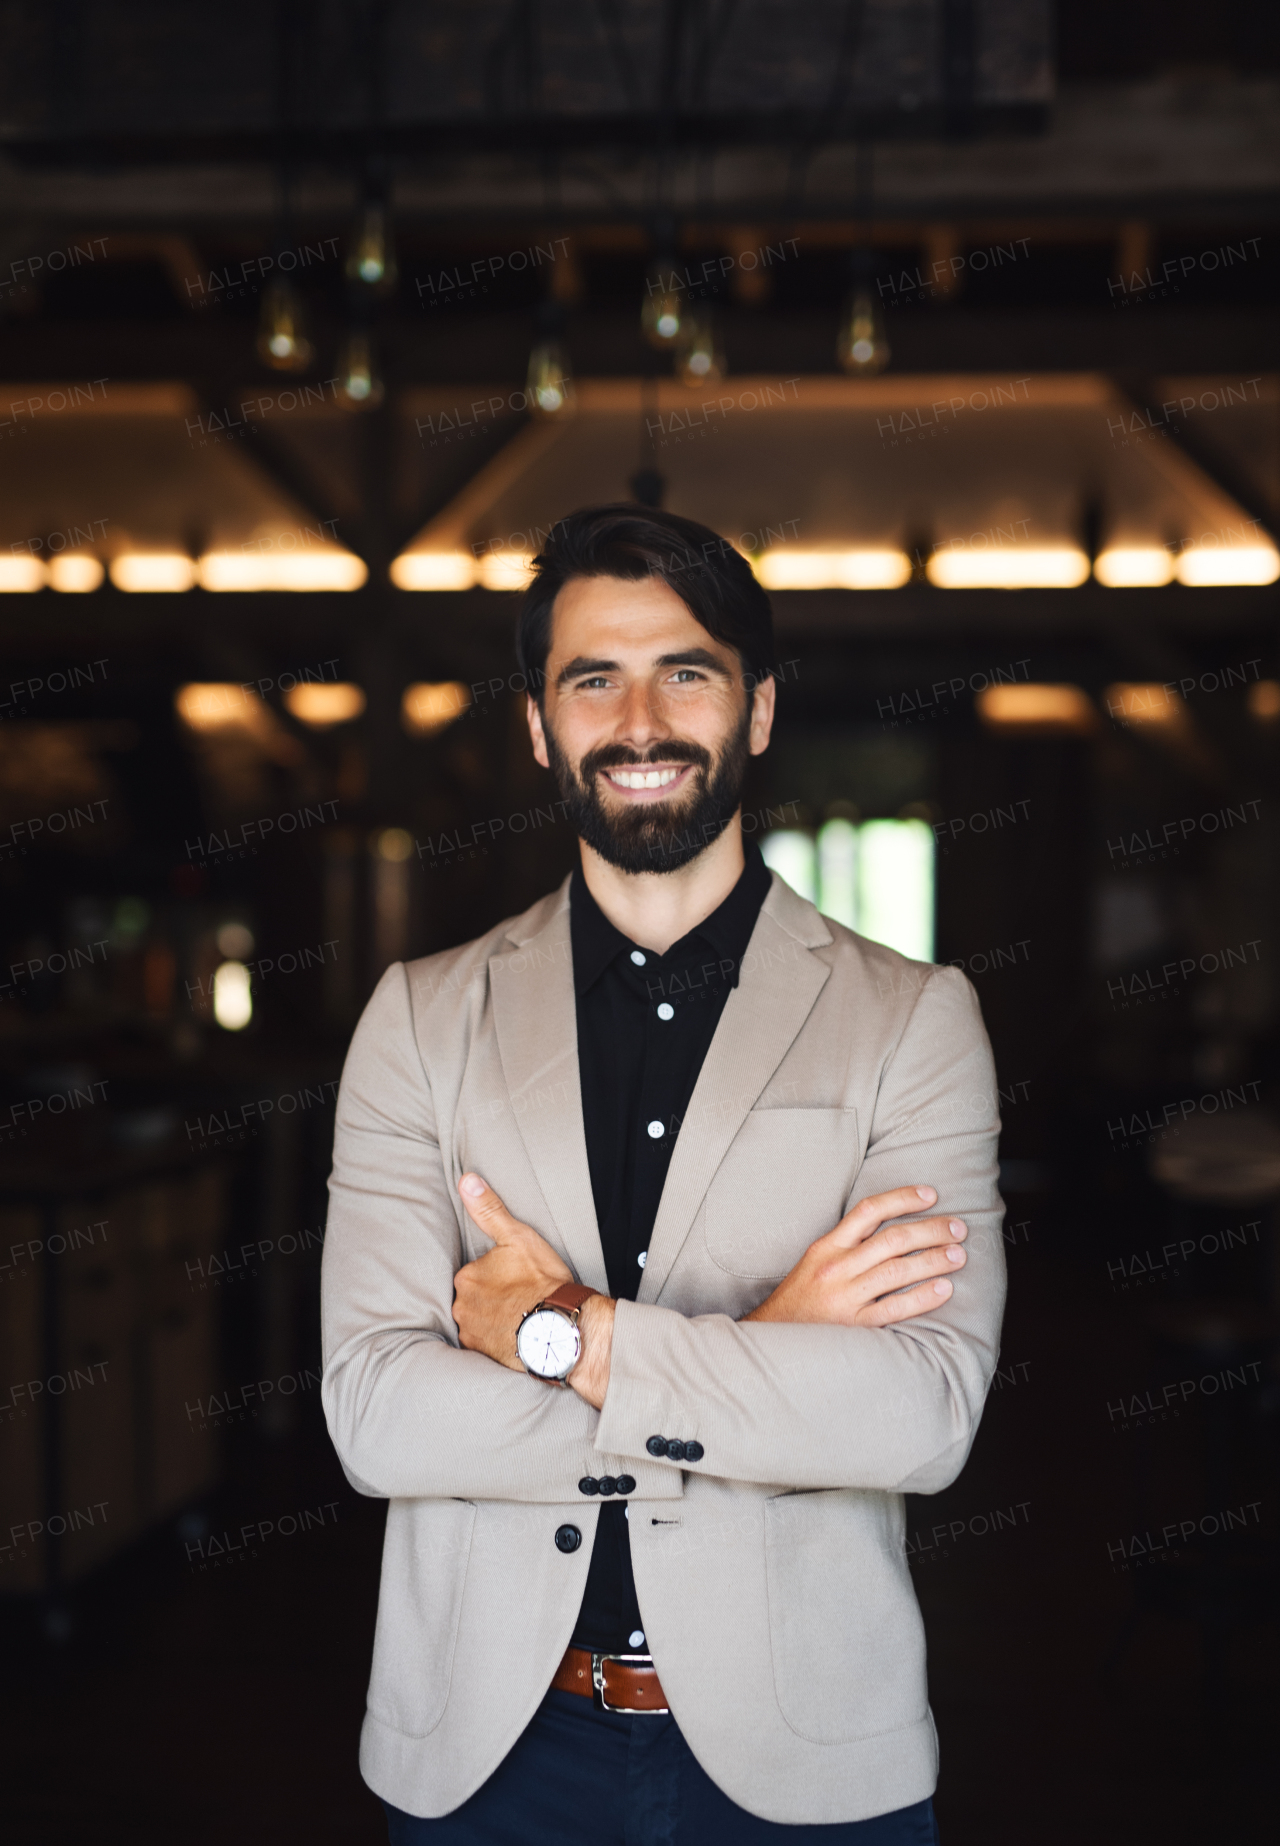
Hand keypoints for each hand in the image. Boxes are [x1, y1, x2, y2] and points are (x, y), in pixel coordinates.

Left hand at [453, 1174, 574, 1369]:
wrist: (562, 1329)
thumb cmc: (542, 1282)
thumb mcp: (518, 1237)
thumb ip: (489, 1210)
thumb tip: (466, 1181)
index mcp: (467, 1276)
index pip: (474, 1271)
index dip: (496, 1273)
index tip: (514, 1277)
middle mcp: (461, 1306)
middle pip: (472, 1296)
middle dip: (491, 1297)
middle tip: (519, 1296)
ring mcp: (471, 1333)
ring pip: (478, 1320)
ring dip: (493, 1319)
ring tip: (520, 1316)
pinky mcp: (483, 1355)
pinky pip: (485, 1343)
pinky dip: (497, 1339)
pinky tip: (517, 1335)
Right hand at [742, 1185, 966, 1328]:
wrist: (771, 1338)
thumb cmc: (800, 1299)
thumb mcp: (815, 1261)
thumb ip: (847, 1244)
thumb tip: (891, 1228)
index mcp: (827, 1246)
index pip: (868, 1211)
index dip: (902, 1198)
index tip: (931, 1195)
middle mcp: (836, 1267)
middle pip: (892, 1240)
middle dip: (930, 1230)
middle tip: (958, 1228)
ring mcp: (845, 1297)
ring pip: (897, 1271)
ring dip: (933, 1260)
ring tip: (958, 1255)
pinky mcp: (853, 1326)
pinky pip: (894, 1308)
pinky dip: (922, 1297)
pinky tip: (943, 1289)